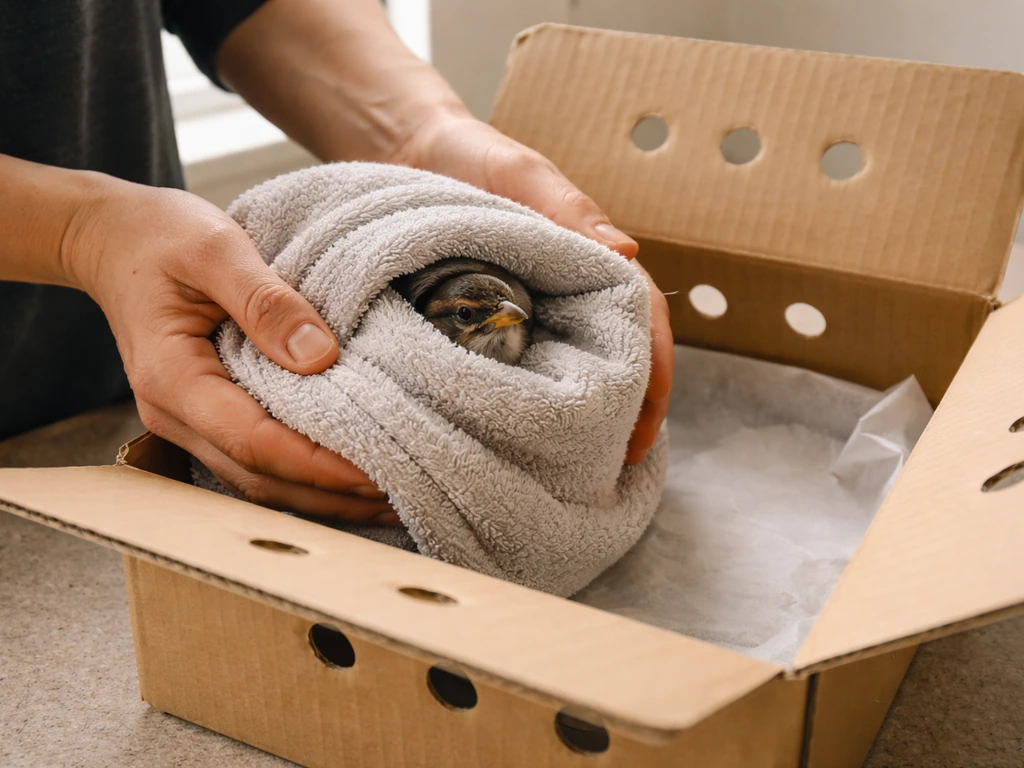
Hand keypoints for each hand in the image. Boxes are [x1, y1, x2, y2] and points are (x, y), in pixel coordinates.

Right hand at [67, 178, 397, 523]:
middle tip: (403, 493)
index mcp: (173, 378)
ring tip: (388, 498)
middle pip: (259, 478)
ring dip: (321, 496)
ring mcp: (186, 421)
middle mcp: (174, 414)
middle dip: (330, 496)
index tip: (379, 470)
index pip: (254, 442)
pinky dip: (302, 475)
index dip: (318, 465)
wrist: (113, 238)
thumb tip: (320, 356)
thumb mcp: (215, 248)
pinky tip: (346, 475)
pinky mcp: (206, 415)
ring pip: (257, 481)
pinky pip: (255, 460)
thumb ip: (265, 301)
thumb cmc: (159, 236)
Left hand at [397, 115, 672, 463]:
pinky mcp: (487, 322)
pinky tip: (519, 440)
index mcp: (590, 261)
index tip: (644, 433)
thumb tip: (629, 252)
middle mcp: (565, 293)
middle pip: (613, 360)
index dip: (652, 379)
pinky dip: (526, 404)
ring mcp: (527, 311)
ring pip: (568, 371)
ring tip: (573, 470)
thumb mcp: (523, 176)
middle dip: (622, 415)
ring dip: (579, 417)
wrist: (406, 151)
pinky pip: (515, 368)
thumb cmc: (472, 156)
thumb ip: (570, 210)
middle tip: (610, 472)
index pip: (641, 324)